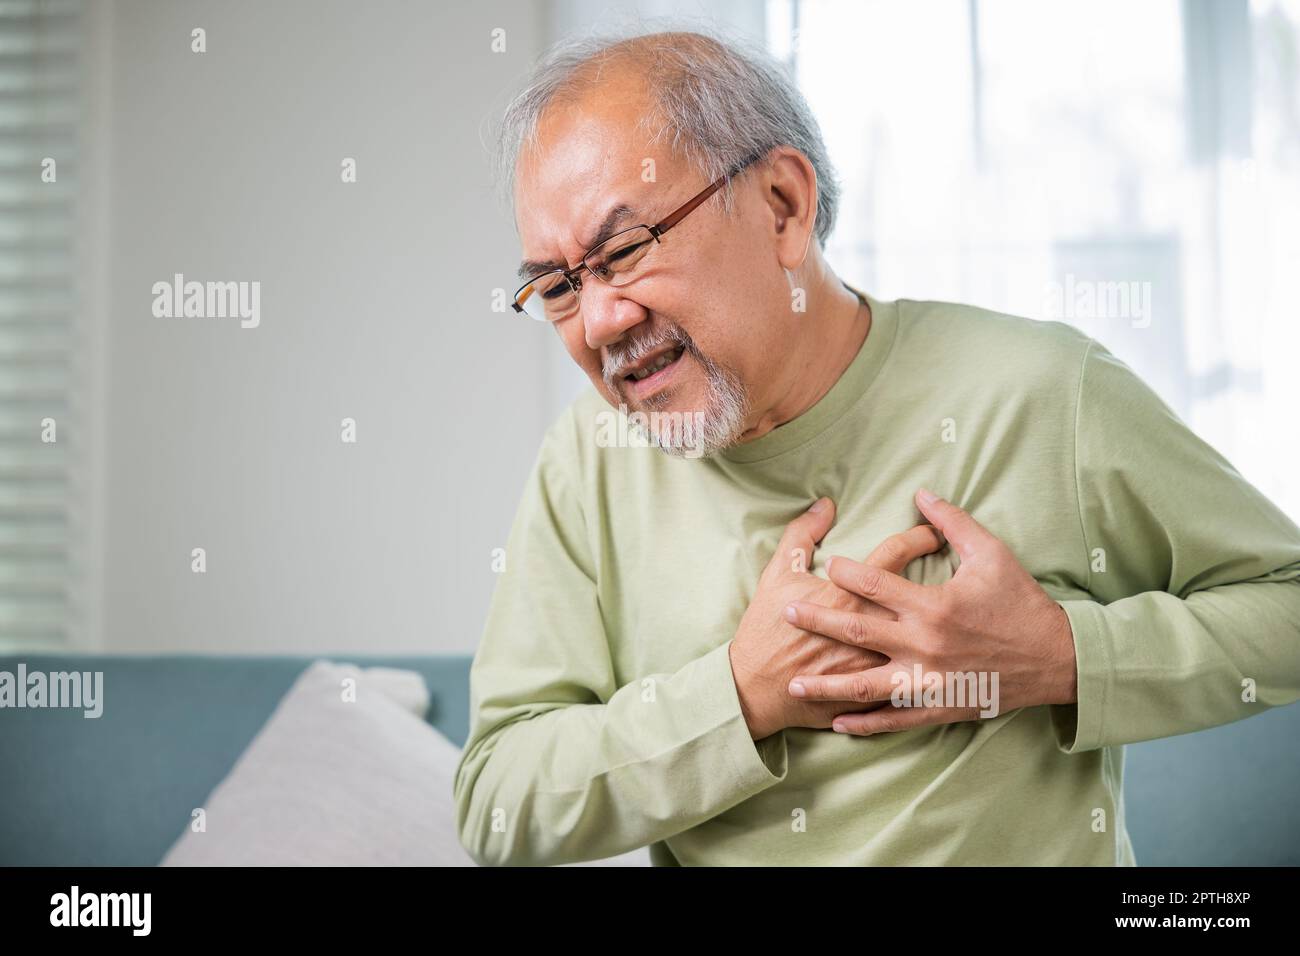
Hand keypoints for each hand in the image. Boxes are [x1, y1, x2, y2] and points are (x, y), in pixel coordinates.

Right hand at [729, 497, 945, 739]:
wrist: (756, 691)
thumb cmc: (766, 631)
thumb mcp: (779, 574)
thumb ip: (802, 535)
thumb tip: (824, 505)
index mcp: (855, 597)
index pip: (896, 555)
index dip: (917, 538)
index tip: (930, 532)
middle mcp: (880, 630)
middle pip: (921, 592)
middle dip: (946, 572)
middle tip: (958, 560)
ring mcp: (885, 666)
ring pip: (929, 640)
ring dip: (949, 622)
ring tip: (961, 606)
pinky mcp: (884, 695)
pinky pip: (922, 680)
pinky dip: (937, 667)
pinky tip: (949, 654)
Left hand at [784, 488, 1077, 735]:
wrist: (1057, 659)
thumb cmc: (1022, 603)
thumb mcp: (992, 554)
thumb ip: (953, 522)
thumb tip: (921, 494)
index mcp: (933, 606)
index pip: (876, 584)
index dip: (847, 572)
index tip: (827, 565)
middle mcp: (924, 645)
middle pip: (857, 631)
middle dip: (819, 621)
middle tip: (787, 613)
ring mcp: (929, 681)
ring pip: (866, 685)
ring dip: (828, 684)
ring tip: (795, 683)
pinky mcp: (938, 706)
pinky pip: (894, 719)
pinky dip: (865, 723)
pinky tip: (837, 722)